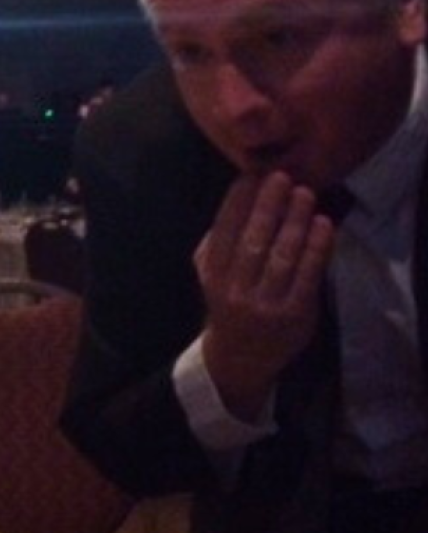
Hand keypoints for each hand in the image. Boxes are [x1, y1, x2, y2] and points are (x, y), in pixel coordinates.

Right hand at [194, 172, 336, 420]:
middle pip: (253, 241)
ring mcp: (266, 304)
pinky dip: (318, 248)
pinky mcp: (295, 314)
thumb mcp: (210, 275)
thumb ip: (216, 243)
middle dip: (268, 205)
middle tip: (282, 177)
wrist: (241, 356)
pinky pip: (308, 276)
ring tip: (305, 194)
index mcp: (213, 276)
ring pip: (281, 256)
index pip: (224, 232)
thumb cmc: (229, 302)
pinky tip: (324, 224)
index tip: (250, 176)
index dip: (237, 202)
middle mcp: (235, 290)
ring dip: (295, 221)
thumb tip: (236, 199)